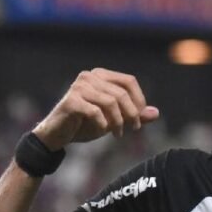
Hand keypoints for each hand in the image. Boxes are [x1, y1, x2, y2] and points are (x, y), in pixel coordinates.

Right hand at [33, 69, 159, 150]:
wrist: (56, 136)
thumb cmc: (85, 125)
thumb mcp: (114, 120)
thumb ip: (134, 115)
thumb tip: (156, 113)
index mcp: (100, 75)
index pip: (129, 81)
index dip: (139, 100)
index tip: (139, 118)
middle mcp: (89, 77)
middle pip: (122, 93)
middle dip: (131, 113)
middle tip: (133, 129)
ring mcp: (79, 87)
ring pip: (111, 102)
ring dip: (118, 122)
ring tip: (118, 134)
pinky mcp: (71, 101)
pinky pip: (96, 112)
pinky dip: (102, 124)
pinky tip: (102, 131)